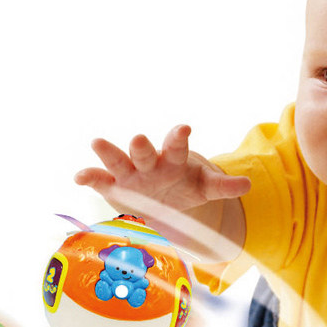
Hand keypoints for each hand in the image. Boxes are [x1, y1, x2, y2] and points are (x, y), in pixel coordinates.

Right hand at [74, 125, 250, 215]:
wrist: (164, 198)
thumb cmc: (185, 187)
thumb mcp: (204, 188)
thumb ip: (223, 186)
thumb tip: (249, 184)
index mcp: (174, 160)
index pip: (177, 147)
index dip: (179, 138)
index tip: (184, 128)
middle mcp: (150, 163)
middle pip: (145, 152)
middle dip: (142, 146)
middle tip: (139, 138)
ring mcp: (130, 173)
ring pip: (118, 160)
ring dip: (108, 152)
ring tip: (97, 142)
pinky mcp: (114, 186)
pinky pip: (100, 180)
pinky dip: (89, 177)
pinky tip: (78, 177)